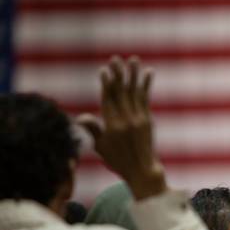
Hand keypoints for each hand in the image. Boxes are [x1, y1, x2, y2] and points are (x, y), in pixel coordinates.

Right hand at [77, 56, 165, 199]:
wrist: (141, 170)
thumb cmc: (118, 160)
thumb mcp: (100, 147)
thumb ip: (93, 129)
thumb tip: (80, 118)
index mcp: (111, 125)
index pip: (107, 99)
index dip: (106, 84)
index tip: (104, 70)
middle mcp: (125, 120)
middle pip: (120, 92)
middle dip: (118, 74)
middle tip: (115, 59)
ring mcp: (138, 119)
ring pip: (134, 92)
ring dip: (133, 74)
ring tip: (133, 59)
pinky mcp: (147, 120)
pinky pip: (146, 99)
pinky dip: (146, 85)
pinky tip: (148, 72)